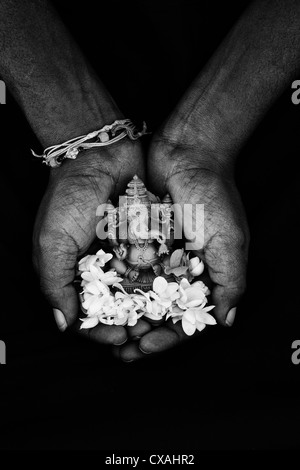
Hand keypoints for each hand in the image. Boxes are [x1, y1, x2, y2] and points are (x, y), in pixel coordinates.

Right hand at [33, 139, 148, 345]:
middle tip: (147, 334)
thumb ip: (55, 283)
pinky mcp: (142, 239)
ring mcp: (121, 253)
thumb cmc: (69, 197)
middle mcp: (98, 266)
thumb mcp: (52, 241)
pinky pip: (153, 266)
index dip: (102, 329)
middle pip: (115, 307)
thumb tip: (65, 324)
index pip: (86, 312)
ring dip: (149, 309)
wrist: (99, 153)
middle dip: (130, 323)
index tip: (121, 338)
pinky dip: (161, 282)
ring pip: (137, 291)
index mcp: (72, 272)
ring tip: (164, 321)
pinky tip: (174, 295)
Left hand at [114, 138, 248, 360]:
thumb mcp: (230, 241)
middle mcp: (183, 269)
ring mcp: (162, 255)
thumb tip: (226, 322)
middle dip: (142, 332)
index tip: (144, 347)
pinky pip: (129, 266)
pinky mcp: (143, 238)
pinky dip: (118, 283)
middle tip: (120, 351)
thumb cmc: (214, 196)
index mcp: (207, 275)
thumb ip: (230, 281)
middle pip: (161, 312)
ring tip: (106, 332)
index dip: (167, 337)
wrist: (189, 153)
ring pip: (141, 294)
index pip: (187, 318)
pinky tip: (101, 298)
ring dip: (126, 314)